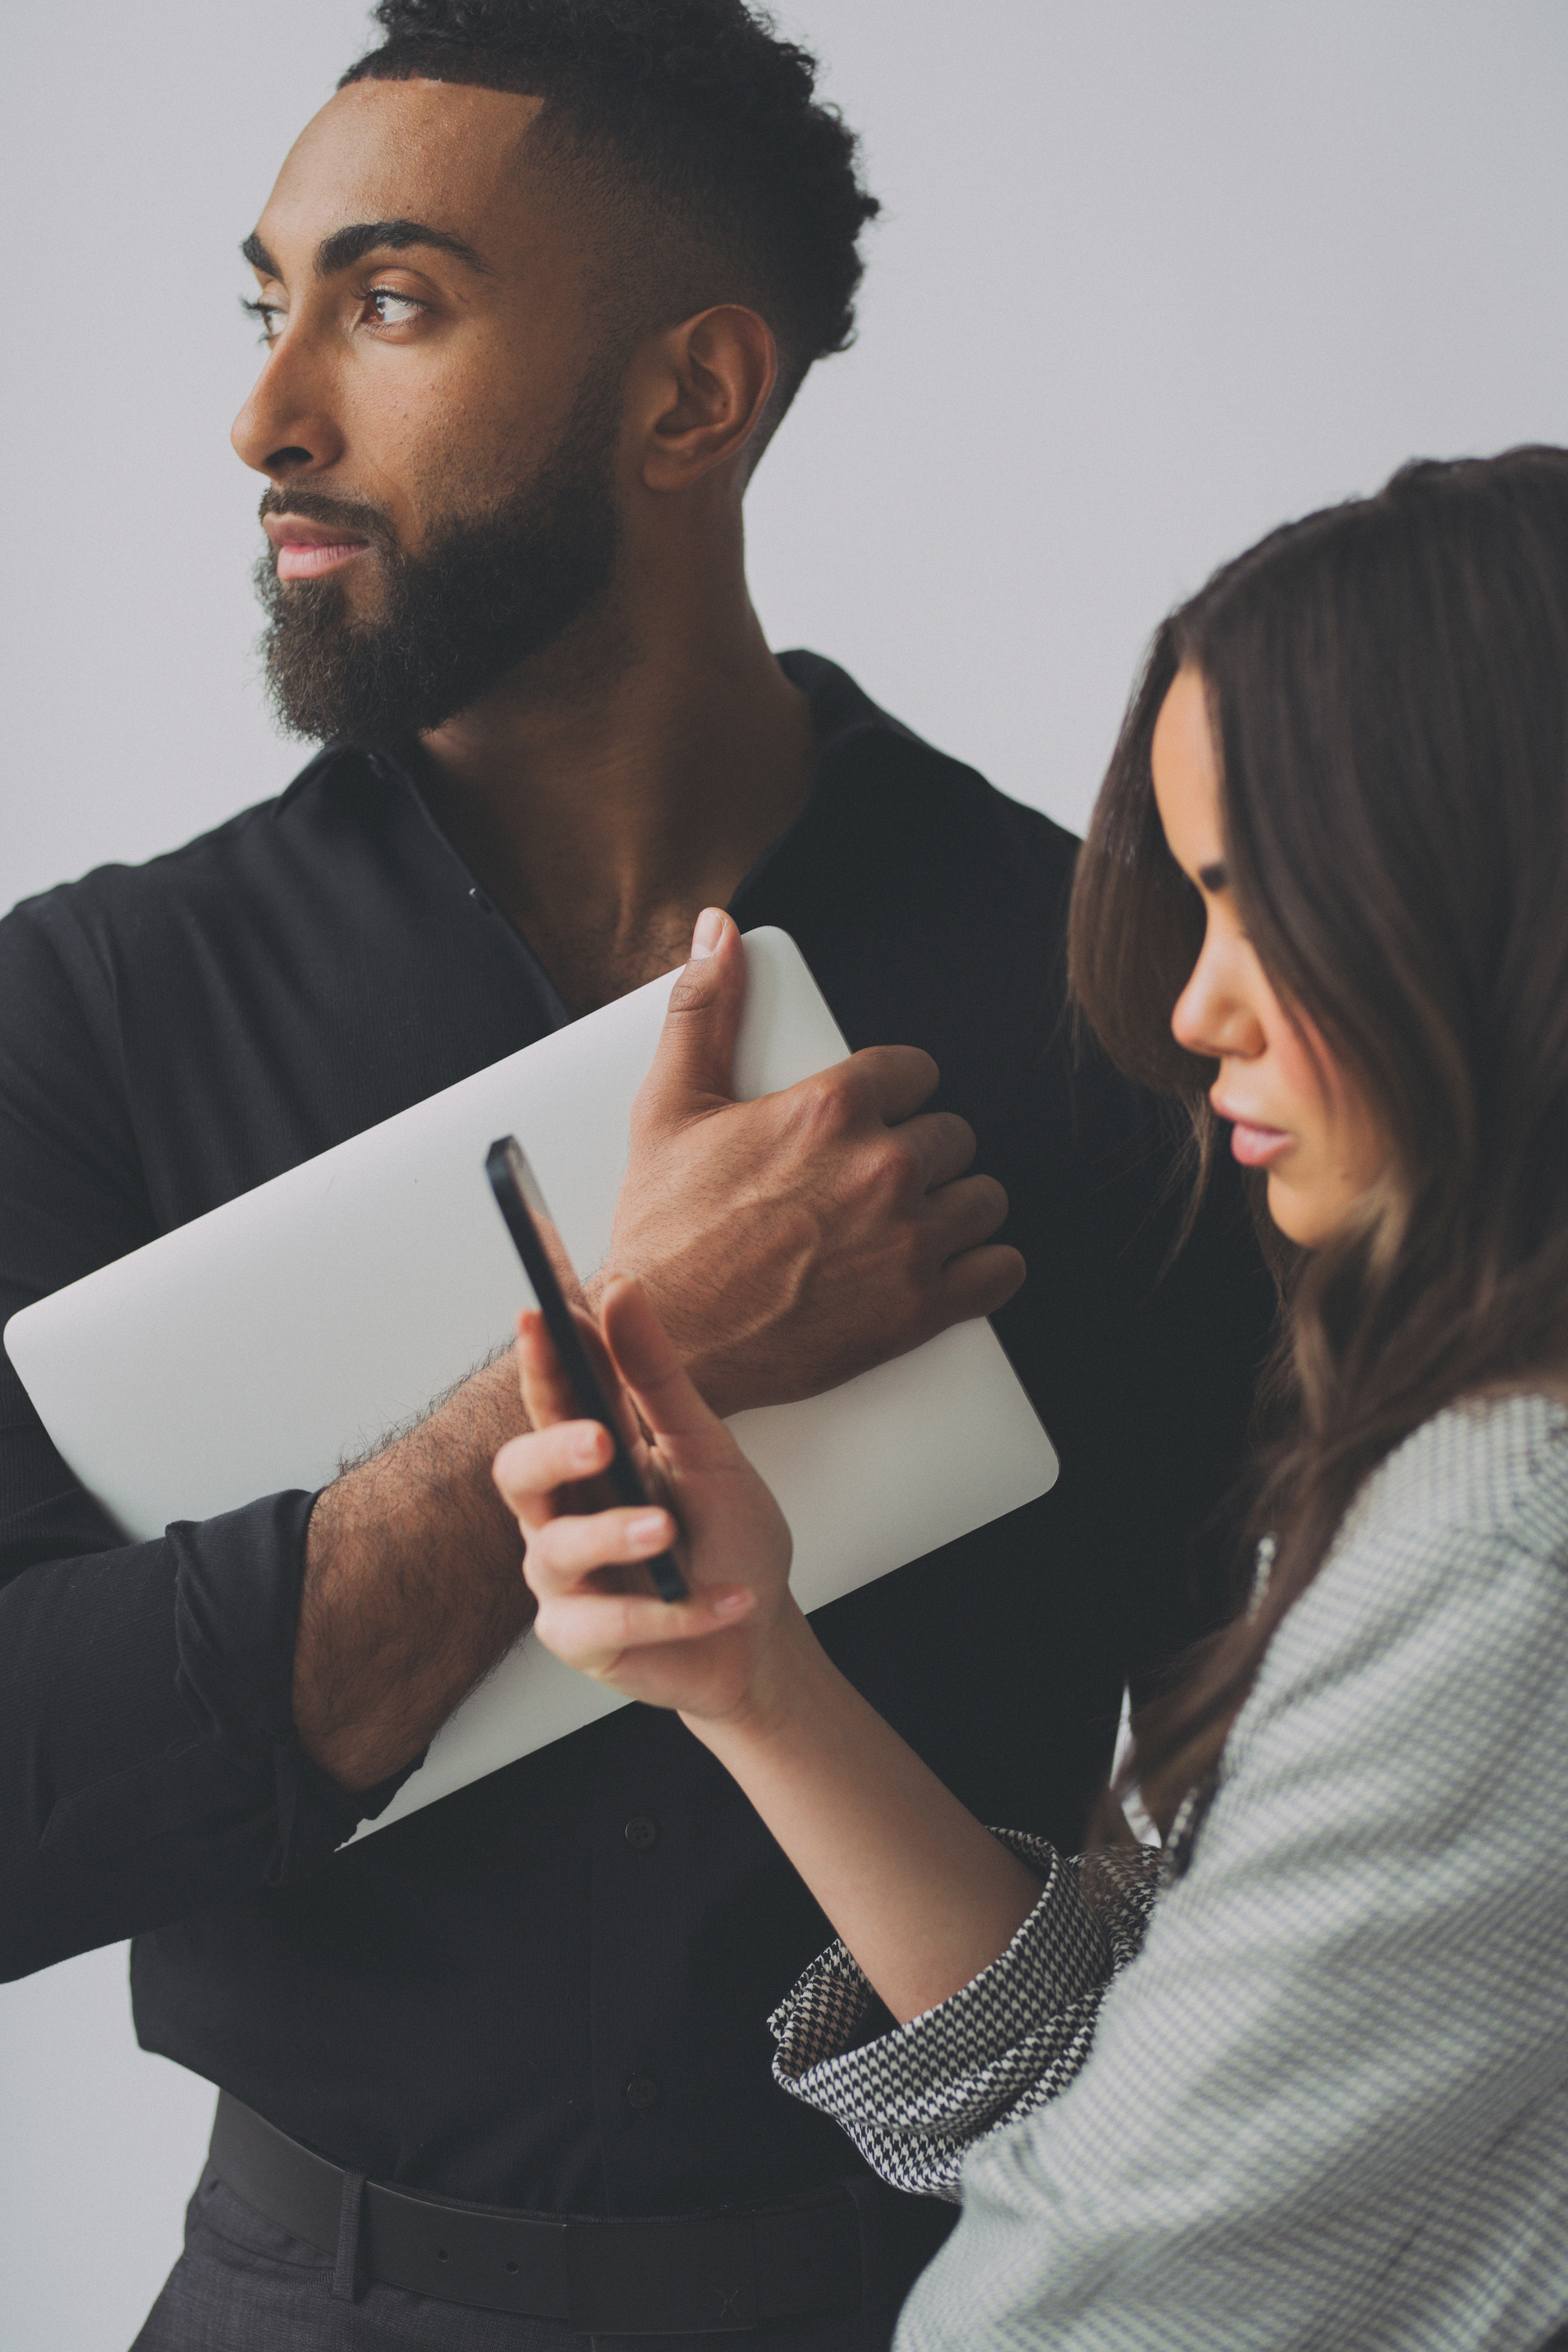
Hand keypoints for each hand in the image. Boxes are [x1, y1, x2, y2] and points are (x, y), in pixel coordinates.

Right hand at [492, 1275, 805, 1723]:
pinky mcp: (579, 1638)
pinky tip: (729, 1603)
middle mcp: (564, 1511)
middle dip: (551, 1450)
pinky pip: (606, 1624)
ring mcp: (565, 1577)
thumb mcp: (708, 1450)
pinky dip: (675, 1614)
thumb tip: (621, 1288)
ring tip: (666, 1530)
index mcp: (592, 1456)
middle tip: (599, 1438)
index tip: (540, 1314)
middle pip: (517, 1473)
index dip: (542, 1358)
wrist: (759, 1637)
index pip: (554, 1398)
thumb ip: (659, 1378)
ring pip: (554, 1550)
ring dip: (613, 1536)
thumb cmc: (728, 1538)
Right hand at [602, 910, 1025, 1415]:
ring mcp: (907, 1239)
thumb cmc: (664, 1231)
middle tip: (880, 1179)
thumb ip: (703, 1009)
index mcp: (830, 1108)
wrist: (664, 1341)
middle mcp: (881, 1167)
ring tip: (913, 1220)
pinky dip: (985, 1269)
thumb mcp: (670, 1105)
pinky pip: (1001, 1271)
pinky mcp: (920, 1308)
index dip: (897, 1093)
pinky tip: (954, 1266)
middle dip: (923, 1153)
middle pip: (954, 1135)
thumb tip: (718, 931)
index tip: (880, 1115)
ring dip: (957, 1207)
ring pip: (984, 1199)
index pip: (916, 1071)